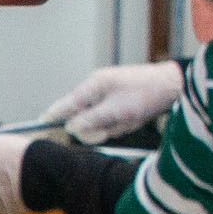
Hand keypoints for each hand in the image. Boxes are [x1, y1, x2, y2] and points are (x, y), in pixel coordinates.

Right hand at [47, 58, 185, 144]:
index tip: (39, 123)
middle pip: (83, 118)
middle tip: (111, 128)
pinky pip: (113, 122)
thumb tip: (70, 127)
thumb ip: (92, 119)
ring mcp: (108, 98)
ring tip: (130, 119)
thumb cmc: (146, 93)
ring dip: (114, 127)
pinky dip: (123, 125)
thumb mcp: (118, 110)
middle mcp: (98, 91)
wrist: (173, 87)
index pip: (66, 103)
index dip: (53, 115)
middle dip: (98, 127)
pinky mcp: (118, 105)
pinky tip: (135, 118)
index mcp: (94, 85)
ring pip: (99, 123)